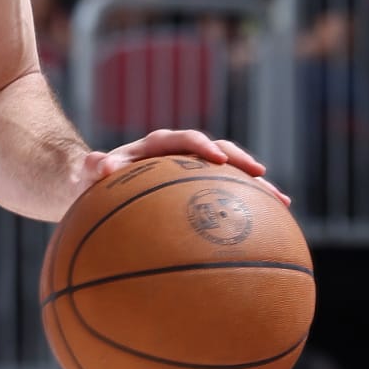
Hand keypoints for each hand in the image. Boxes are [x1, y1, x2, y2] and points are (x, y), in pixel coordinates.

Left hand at [70, 128, 282, 208]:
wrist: (98, 186)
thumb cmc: (92, 182)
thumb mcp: (87, 175)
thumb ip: (91, 167)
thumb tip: (98, 164)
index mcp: (156, 146)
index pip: (184, 140)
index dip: (202, 146)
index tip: (216, 158)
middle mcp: (179, 156)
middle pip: (218, 152)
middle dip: (241, 162)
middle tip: (261, 175)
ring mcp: (192, 174)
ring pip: (229, 175)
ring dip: (255, 187)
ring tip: (281, 203)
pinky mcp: (197, 192)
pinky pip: (226, 197)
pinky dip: (246, 209)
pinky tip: (269, 229)